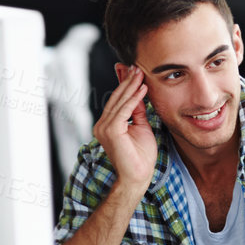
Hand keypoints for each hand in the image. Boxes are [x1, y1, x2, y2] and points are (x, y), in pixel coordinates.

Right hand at [92, 66, 157, 194]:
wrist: (137, 177)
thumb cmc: (140, 157)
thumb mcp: (141, 127)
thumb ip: (137, 111)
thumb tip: (139, 93)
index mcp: (107, 125)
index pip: (116, 101)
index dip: (125, 85)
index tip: (133, 71)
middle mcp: (102, 125)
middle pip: (116, 98)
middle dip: (127, 81)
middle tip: (136, 66)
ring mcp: (104, 128)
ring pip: (120, 102)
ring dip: (131, 86)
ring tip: (140, 73)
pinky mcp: (111, 131)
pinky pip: (124, 110)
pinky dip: (134, 98)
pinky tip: (142, 88)